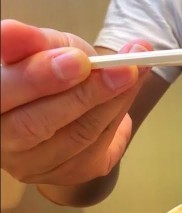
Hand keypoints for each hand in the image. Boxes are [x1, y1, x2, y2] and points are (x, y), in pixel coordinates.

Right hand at [1, 19, 151, 185]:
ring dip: (112, 103)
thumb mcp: (43, 47)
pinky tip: (128, 93)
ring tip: (133, 73)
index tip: (79, 59)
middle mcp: (1, 141)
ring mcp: (30, 164)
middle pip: (35, 126)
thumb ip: (36, 43)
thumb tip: (22, 33)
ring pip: (75, 138)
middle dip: (84, 95)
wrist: (65, 103)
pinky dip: (118, 118)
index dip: (38, 77)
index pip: (3, 93)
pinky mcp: (64, 174)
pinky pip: (97, 150)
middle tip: (122, 70)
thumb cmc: (47, 69)